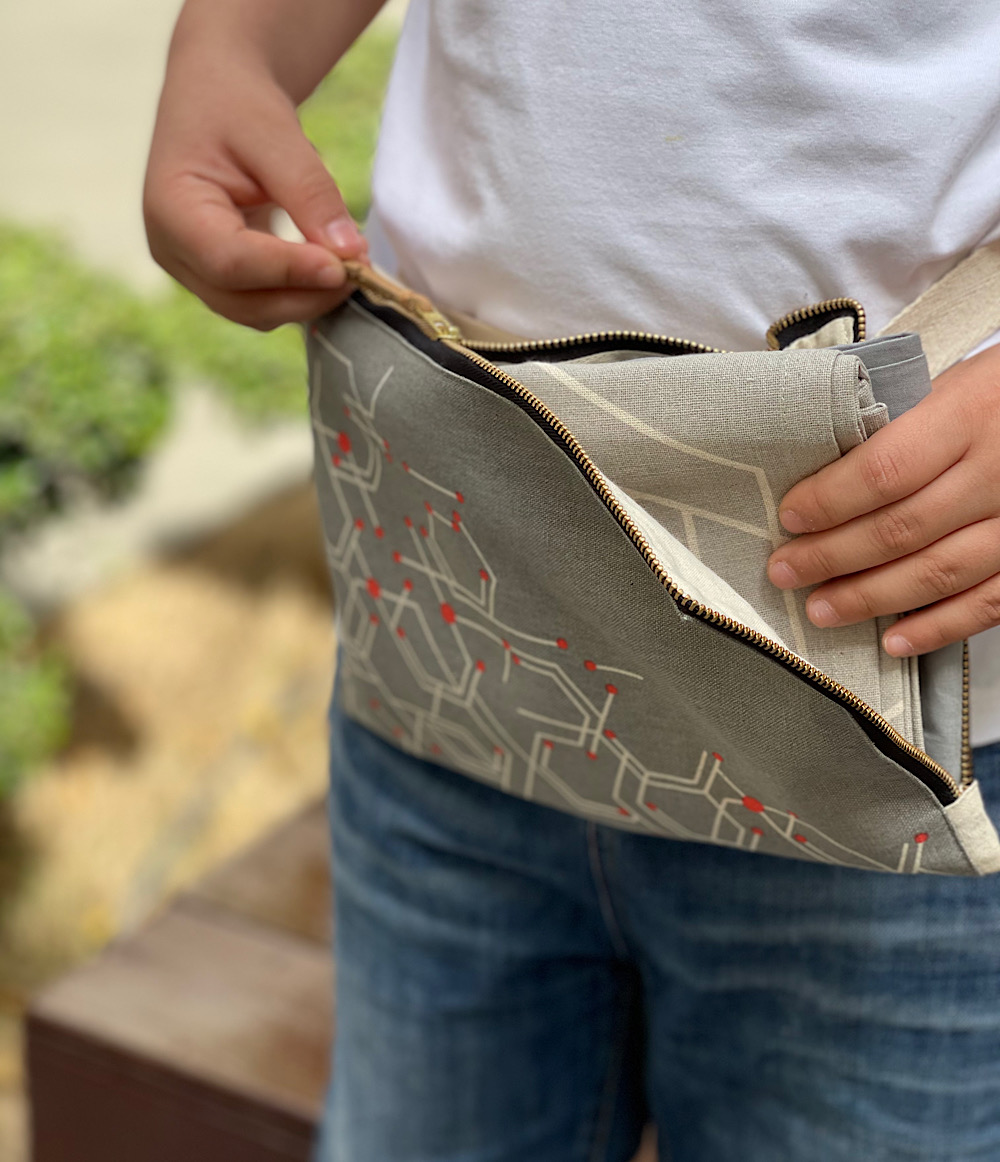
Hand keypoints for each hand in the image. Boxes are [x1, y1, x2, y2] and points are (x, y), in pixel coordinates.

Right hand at [144, 44, 365, 329]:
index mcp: (169, 208)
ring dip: (308, 299)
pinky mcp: (218, 280)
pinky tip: (332, 268)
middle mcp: (172, 251)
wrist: (217, 98)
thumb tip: (350, 253)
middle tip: (361, 269)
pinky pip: (263, 304)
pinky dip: (301, 294)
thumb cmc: (236, 105)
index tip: (344, 266)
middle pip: (242, 302)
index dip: (288, 271)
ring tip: (351, 264)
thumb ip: (310, 192)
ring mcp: (193, 271)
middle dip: (306, 294)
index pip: (229, 261)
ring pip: (256, 312)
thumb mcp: (275, 133)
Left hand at [766, 344, 999, 655]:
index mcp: (969, 415)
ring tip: (821, 608)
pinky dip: (937, 627)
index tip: (791, 517)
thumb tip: (825, 472)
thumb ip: (901, 427)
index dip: (830, 500)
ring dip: (870, 598)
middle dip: (832, 556)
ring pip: (937, 572)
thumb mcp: (954, 386)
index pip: (885, 470)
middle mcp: (998, 472)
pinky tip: (894, 641)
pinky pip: (987, 604)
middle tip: (787, 570)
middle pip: (901, 529)